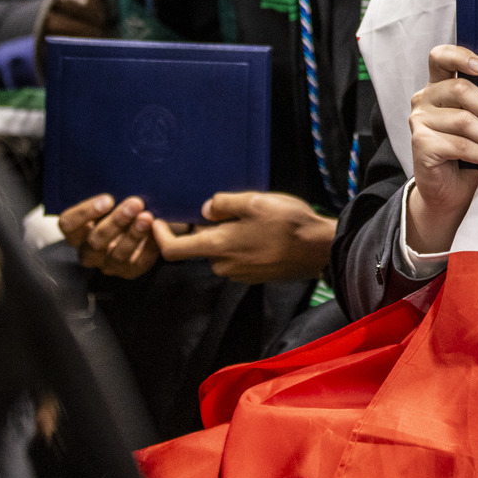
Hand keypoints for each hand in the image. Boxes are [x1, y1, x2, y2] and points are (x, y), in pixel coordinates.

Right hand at [57, 194, 160, 278]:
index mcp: (78, 230)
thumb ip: (112, 191)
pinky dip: (149, 247)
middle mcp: (89, 250)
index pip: (68, 224)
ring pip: (116, 255)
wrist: (149, 223)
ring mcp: (108, 264)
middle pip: (94, 241)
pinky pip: (138, 264)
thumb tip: (120, 175)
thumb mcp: (115, 197)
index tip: (107, 200)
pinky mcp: (130, 271)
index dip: (84, 213)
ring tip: (147, 218)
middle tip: (135, 203)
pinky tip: (158, 231)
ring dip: (133, 235)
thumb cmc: (125, 206)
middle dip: (116, 221)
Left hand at [153, 192, 336, 282]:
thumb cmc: (289, 224)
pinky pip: (237, 258)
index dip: (160, 236)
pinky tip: (260, 230)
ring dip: (224, 235)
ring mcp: (239, 273)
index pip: (173, 250)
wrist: (320, 250)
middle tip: (217, 208)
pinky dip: (239, 244)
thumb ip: (223, 204)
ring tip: (246, 216)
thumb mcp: (255, 202)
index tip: (157, 221)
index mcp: (218, 247)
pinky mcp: (254, 275)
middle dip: (201, 229)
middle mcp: (224, 265)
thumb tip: (205, 210)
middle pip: (198, 248)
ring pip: (219, 252)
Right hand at [403, 45, 477, 252]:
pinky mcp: (420, 143)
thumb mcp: (477, 122)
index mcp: (438, 85)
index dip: (460, 56)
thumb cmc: (468, 152)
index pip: (440, 57)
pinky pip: (459, 145)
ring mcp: (419, 120)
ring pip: (463, 121)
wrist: (448, 190)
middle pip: (460, 90)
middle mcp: (424, 98)